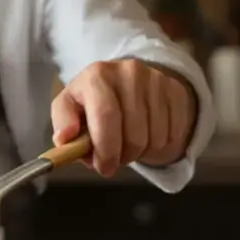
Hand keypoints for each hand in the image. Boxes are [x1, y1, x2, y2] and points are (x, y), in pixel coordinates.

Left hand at [50, 59, 194, 176]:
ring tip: (127, 144)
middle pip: (132, 133)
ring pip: (154, 138)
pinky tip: (145, 136)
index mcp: (96, 75)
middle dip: (122, 156)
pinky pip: (171, 135)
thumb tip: (64, 139)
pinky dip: (158, 145)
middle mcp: (128, 72)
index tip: (103, 168)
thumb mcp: (69, 106)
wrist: (128, 81)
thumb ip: (63, 123)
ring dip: (140, 153)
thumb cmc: (93, 101)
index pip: (106, 116)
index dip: (105, 148)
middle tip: (114, 161)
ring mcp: (156, 80)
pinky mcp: (176, 91)